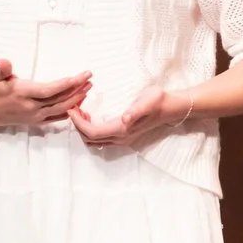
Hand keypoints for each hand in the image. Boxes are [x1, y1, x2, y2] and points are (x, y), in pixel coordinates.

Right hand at [0, 59, 90, 128]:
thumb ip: (2, 69)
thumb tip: (1, 61)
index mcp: (24, 94)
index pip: (50, 90)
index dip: (67, 84)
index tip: (81, 76)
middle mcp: (32, 107)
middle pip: (60, 99)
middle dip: (77, 90)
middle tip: (90, 79)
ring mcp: (36, 116)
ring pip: (61, 109)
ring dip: (77, 99)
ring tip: (88, 88)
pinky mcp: (37, 121)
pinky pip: (58, 117)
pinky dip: (70, 111)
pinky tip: (79, 103)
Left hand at [68, 85, 186, 147]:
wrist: (171, 108)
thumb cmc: (158, 101)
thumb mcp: (148, 102)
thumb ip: (136, 111)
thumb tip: (124, 119)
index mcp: (122, 130)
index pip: (92, 131)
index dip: (78, 123)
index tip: (71, 109)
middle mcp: (120, 138)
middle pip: (90, 138)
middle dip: (77, 125)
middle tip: (72, 108)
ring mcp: (123, 139)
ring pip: (95, 140)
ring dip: (84, 129)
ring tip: (80, 112)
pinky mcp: (124, 136)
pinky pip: (102, 138)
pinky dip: (91, 130)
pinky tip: (92, 116)